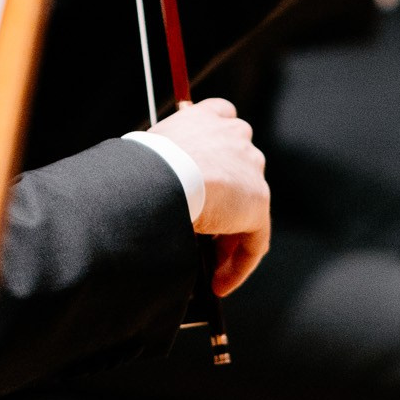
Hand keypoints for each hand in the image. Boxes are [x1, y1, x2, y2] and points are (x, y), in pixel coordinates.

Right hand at [149, 98, 269, 294]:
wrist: (162, 176)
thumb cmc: (141, 165)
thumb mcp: (147, 153)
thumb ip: (161, 160)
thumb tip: (140, 184)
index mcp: (207, 116)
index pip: (223, 118)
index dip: (215, 147)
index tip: (204, 170)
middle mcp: (235, 134)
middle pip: (238, 166)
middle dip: (223, 200)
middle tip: (201, 233)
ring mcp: (250, 167)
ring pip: (246, 206)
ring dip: (228, 237)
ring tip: (207, 268)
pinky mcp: (258, 202)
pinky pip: (254, 240)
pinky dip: (238, 264)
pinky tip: (218, 283)